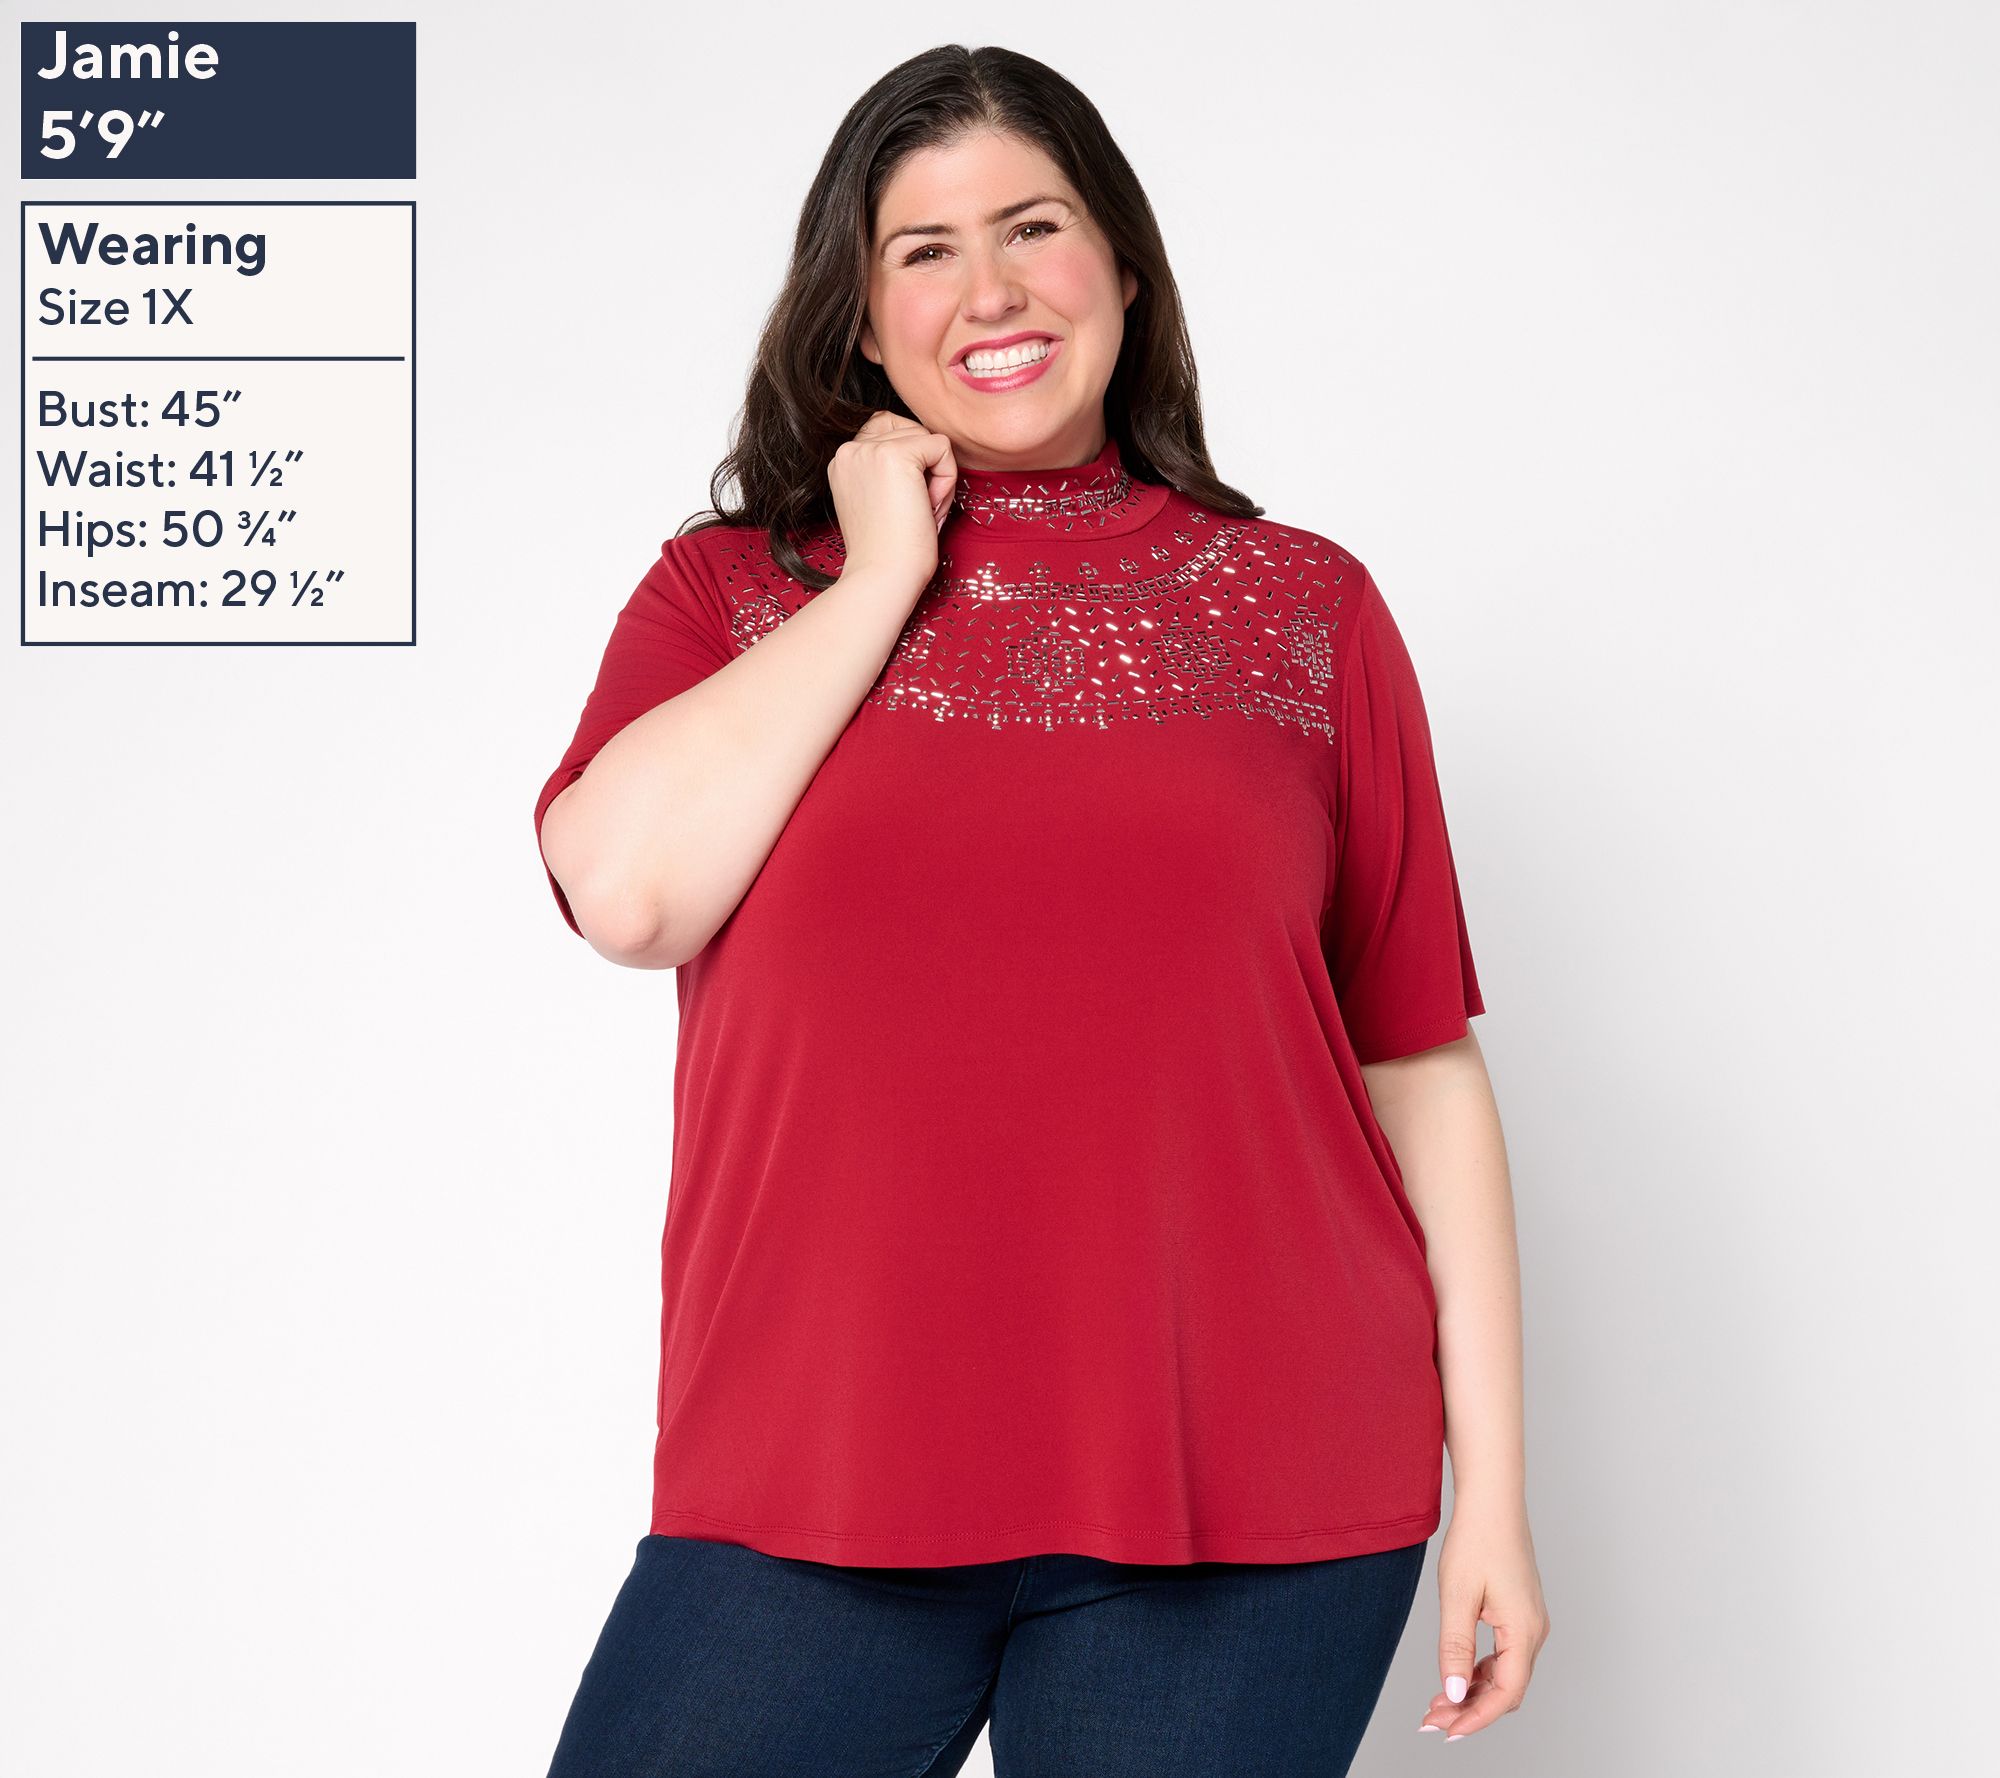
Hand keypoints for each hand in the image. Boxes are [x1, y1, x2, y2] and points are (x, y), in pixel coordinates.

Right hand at [826, 411, 957, 593]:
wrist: (883, 576)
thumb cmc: (888, 551)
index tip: (903, 505)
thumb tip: (927, 447)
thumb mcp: (878, 500)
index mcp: (843, 461)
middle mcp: (849, 449)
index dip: (910, 464)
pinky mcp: (896, 455)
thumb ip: (887, 471)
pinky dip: (947, 479)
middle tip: (916, 511)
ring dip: (937, 477)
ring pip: (929, 440)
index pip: (888, 431)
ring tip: (921, 511)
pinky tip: (929, 508)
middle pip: (911, 431)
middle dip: (924, 469)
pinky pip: (943, 447)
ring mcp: (870, 449)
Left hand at [1417, 1496, 1550, 1740]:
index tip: (1447, 1732)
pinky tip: (1456, 1677)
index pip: (1506, 1693)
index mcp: (1524, 1631)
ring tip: (1438, 1703)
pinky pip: (1505, 1656)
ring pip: (1506, 1674)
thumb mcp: (1457, 1596)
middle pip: (1507, 1689)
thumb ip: (1455, 1647)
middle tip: (1433, 1720)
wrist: (1493, 1501)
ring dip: (1474, 1692)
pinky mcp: (1521, 1613)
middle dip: (1470, 1709)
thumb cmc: (1476, 1541)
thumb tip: (1452, 1693)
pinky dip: (1480, 1671)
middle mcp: (1534, 1631)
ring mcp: (1530, 1622)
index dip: (1476, 1718)